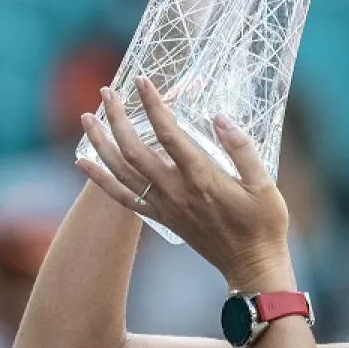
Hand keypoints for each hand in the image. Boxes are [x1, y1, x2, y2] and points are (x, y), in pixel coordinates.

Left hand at [78, 77, 292, 290]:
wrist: (252, 266)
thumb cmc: (264, 224)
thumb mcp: (264, 183)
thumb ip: (242, 148)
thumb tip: (218, 117)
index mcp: (201, 178)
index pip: (168, 133)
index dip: (152, 104)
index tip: (142, 80)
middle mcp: (176, 191)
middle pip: (133, 149)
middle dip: (116, 117)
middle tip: (106, 91)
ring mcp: (165, 207)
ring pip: (121, 171)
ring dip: (101, 143)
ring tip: (87, 118)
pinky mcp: (162, 218)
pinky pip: (122, 198)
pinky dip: (100, 180)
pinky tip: (83, 163)